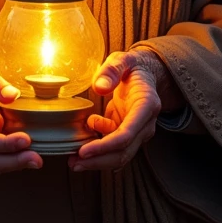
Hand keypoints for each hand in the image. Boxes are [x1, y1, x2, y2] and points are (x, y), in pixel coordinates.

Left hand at [68, 49, 175, 171]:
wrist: (144, 73)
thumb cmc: (132, 67)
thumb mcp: (122, 60)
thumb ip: (111, 70)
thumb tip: (99, 87)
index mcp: (147, 105)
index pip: (127, 134)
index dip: (106, 146)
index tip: (85, 151)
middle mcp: (146, 123)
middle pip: (123, 151)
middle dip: (98, 160)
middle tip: (74, 162)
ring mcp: (138, 131)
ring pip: (120, 155)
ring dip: (97, 161)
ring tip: (74, 161)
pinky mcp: (128, 133)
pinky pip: (114, 148)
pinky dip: (99, 151)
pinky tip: (83, 146)